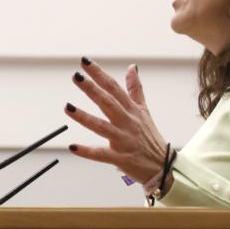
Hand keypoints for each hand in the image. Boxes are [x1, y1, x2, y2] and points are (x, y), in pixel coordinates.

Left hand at [65, 58, 168, 182]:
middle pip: (107, 102)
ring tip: (67, 107)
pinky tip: (73, 147)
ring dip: (84, 117)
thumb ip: (135, 89)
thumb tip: (131, 67)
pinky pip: (101, 154)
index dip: (99, 74)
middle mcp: (127, 122)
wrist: (162, 166)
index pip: (113, 87)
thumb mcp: (144, 111)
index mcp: (131, 110)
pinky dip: (87, 151)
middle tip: (76, 76)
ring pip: (102, 127)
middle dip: (91, 89)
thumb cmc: (150, 137)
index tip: (85, 62)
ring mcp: (123, 140)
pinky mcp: (121, 158)